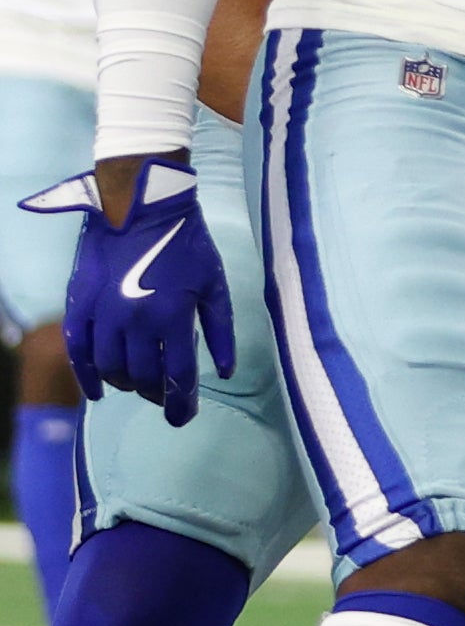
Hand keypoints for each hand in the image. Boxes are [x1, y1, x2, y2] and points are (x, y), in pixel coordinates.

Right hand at [23, 158, 234, 424]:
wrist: (141, 207)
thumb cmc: (186, 244)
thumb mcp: (215, 284)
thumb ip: (221, 330)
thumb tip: (224, 372)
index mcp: (173, 316)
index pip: (178, 376)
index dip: (181, 403)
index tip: (185, 417)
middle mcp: (135, 321)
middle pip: (144, 377)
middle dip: (157, 394)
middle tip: (166, 398)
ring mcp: (104, 315)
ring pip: (112, 370)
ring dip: (128, 385)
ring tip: (142, 387)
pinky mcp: (80, 307)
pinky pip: (79, 354)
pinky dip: (88, 378)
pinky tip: (98, 393)